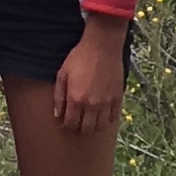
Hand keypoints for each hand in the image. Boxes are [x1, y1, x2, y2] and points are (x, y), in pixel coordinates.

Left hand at [53, 17, 129, 138]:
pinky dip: (106, 120)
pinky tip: (101, 115)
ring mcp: (106, 103)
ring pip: (100, 126)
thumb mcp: (62, 74)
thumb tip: (57, 115)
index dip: (66, 127)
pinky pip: (113, 118)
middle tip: (76, 124)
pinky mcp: (117, 98)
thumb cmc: (79, 58)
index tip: (65, 125)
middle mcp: (92, 105)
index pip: (70, 124)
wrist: (102, 46)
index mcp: (76, 99)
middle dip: (79, 129)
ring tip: (88, 120)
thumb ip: (59, 96)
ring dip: (93, 126)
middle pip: (86, 129)